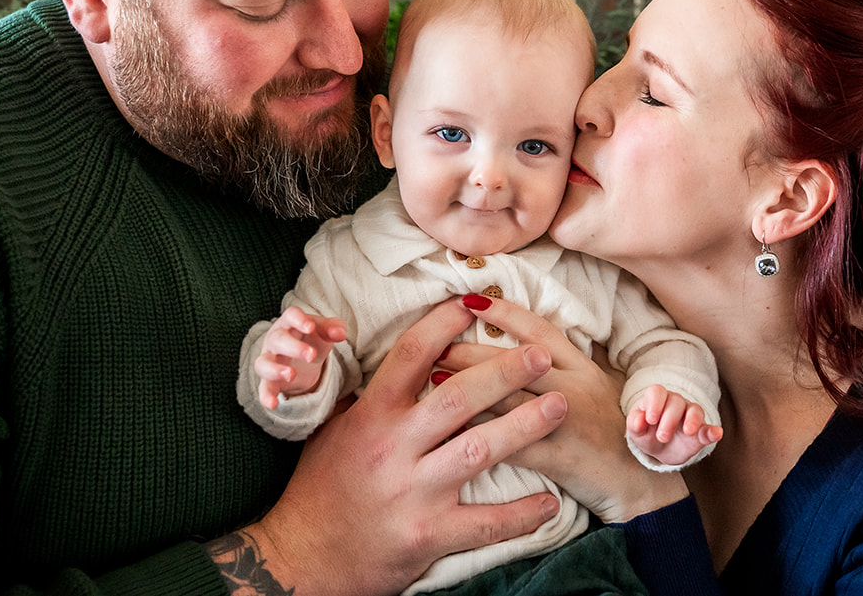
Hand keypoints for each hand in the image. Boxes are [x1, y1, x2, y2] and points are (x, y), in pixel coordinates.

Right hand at [217, 297, 567, 595]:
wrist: (302, 558)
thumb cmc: (320, 489)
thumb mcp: (335, 430)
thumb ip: (371, 396)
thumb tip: (408, 358)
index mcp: (371, 415)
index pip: (412, 355)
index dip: (445, 324)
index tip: (474, 304)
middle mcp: (393, 448)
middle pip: (458, 397)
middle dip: (504, 372)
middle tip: (540, 355)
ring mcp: (413, 492)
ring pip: (479, 450)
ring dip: (525, 425)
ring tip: (561, 406)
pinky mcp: (428, 535)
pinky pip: (485, 523)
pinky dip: (522, 514)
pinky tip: (551, 502)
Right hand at [254, 306, 348, 408]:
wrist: (302, 360)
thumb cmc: (312, 338)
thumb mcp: (325, 332)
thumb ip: (333, 328)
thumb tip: (340, 334)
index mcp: (290, 323)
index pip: (290, 315)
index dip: (299, 320)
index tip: (310, 327)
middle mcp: (275, 339)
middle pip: (278, 340)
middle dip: (293, 347)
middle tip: (311, 355)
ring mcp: (269, 360)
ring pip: (263, 363)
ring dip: (275, 369)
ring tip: (291, 374)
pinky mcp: (269, 380)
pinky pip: (263, 388)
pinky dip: (266, 396)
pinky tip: (273, 404)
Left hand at [441, 294, 689, 523]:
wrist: (643, 484)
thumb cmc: (618, 432)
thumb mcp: (602, 387)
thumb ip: (568, 365)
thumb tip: (528, 341)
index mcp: (584, 369)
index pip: (540, 331)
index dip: (505, 313)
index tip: (470, 300)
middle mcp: (576, 389)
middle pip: (517, 363)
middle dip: (473, 351)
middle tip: (437, 344)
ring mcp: (569, 424)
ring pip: (511, 400)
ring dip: (469, 388)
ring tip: (435, 376)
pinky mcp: (560, 460)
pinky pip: (514, 445)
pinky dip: (481, 434)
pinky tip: (452, 429)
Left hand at [626, 385, 722, 467]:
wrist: (660, 450)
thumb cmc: (647, 433)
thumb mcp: (636, 431)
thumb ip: (634, 423)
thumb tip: (639, 420)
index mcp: (656, 399)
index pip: (657, 391)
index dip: (654, 403)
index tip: (651, 419)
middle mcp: (675, 403)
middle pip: (676, 401)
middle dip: (669, 419)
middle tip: (662, 437)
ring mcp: (690, 415)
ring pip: (694, 410)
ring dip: (692, 420)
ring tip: (688, 432)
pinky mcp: (701, 431)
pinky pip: (708, 428)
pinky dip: (713, 431)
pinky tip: (716, 433)